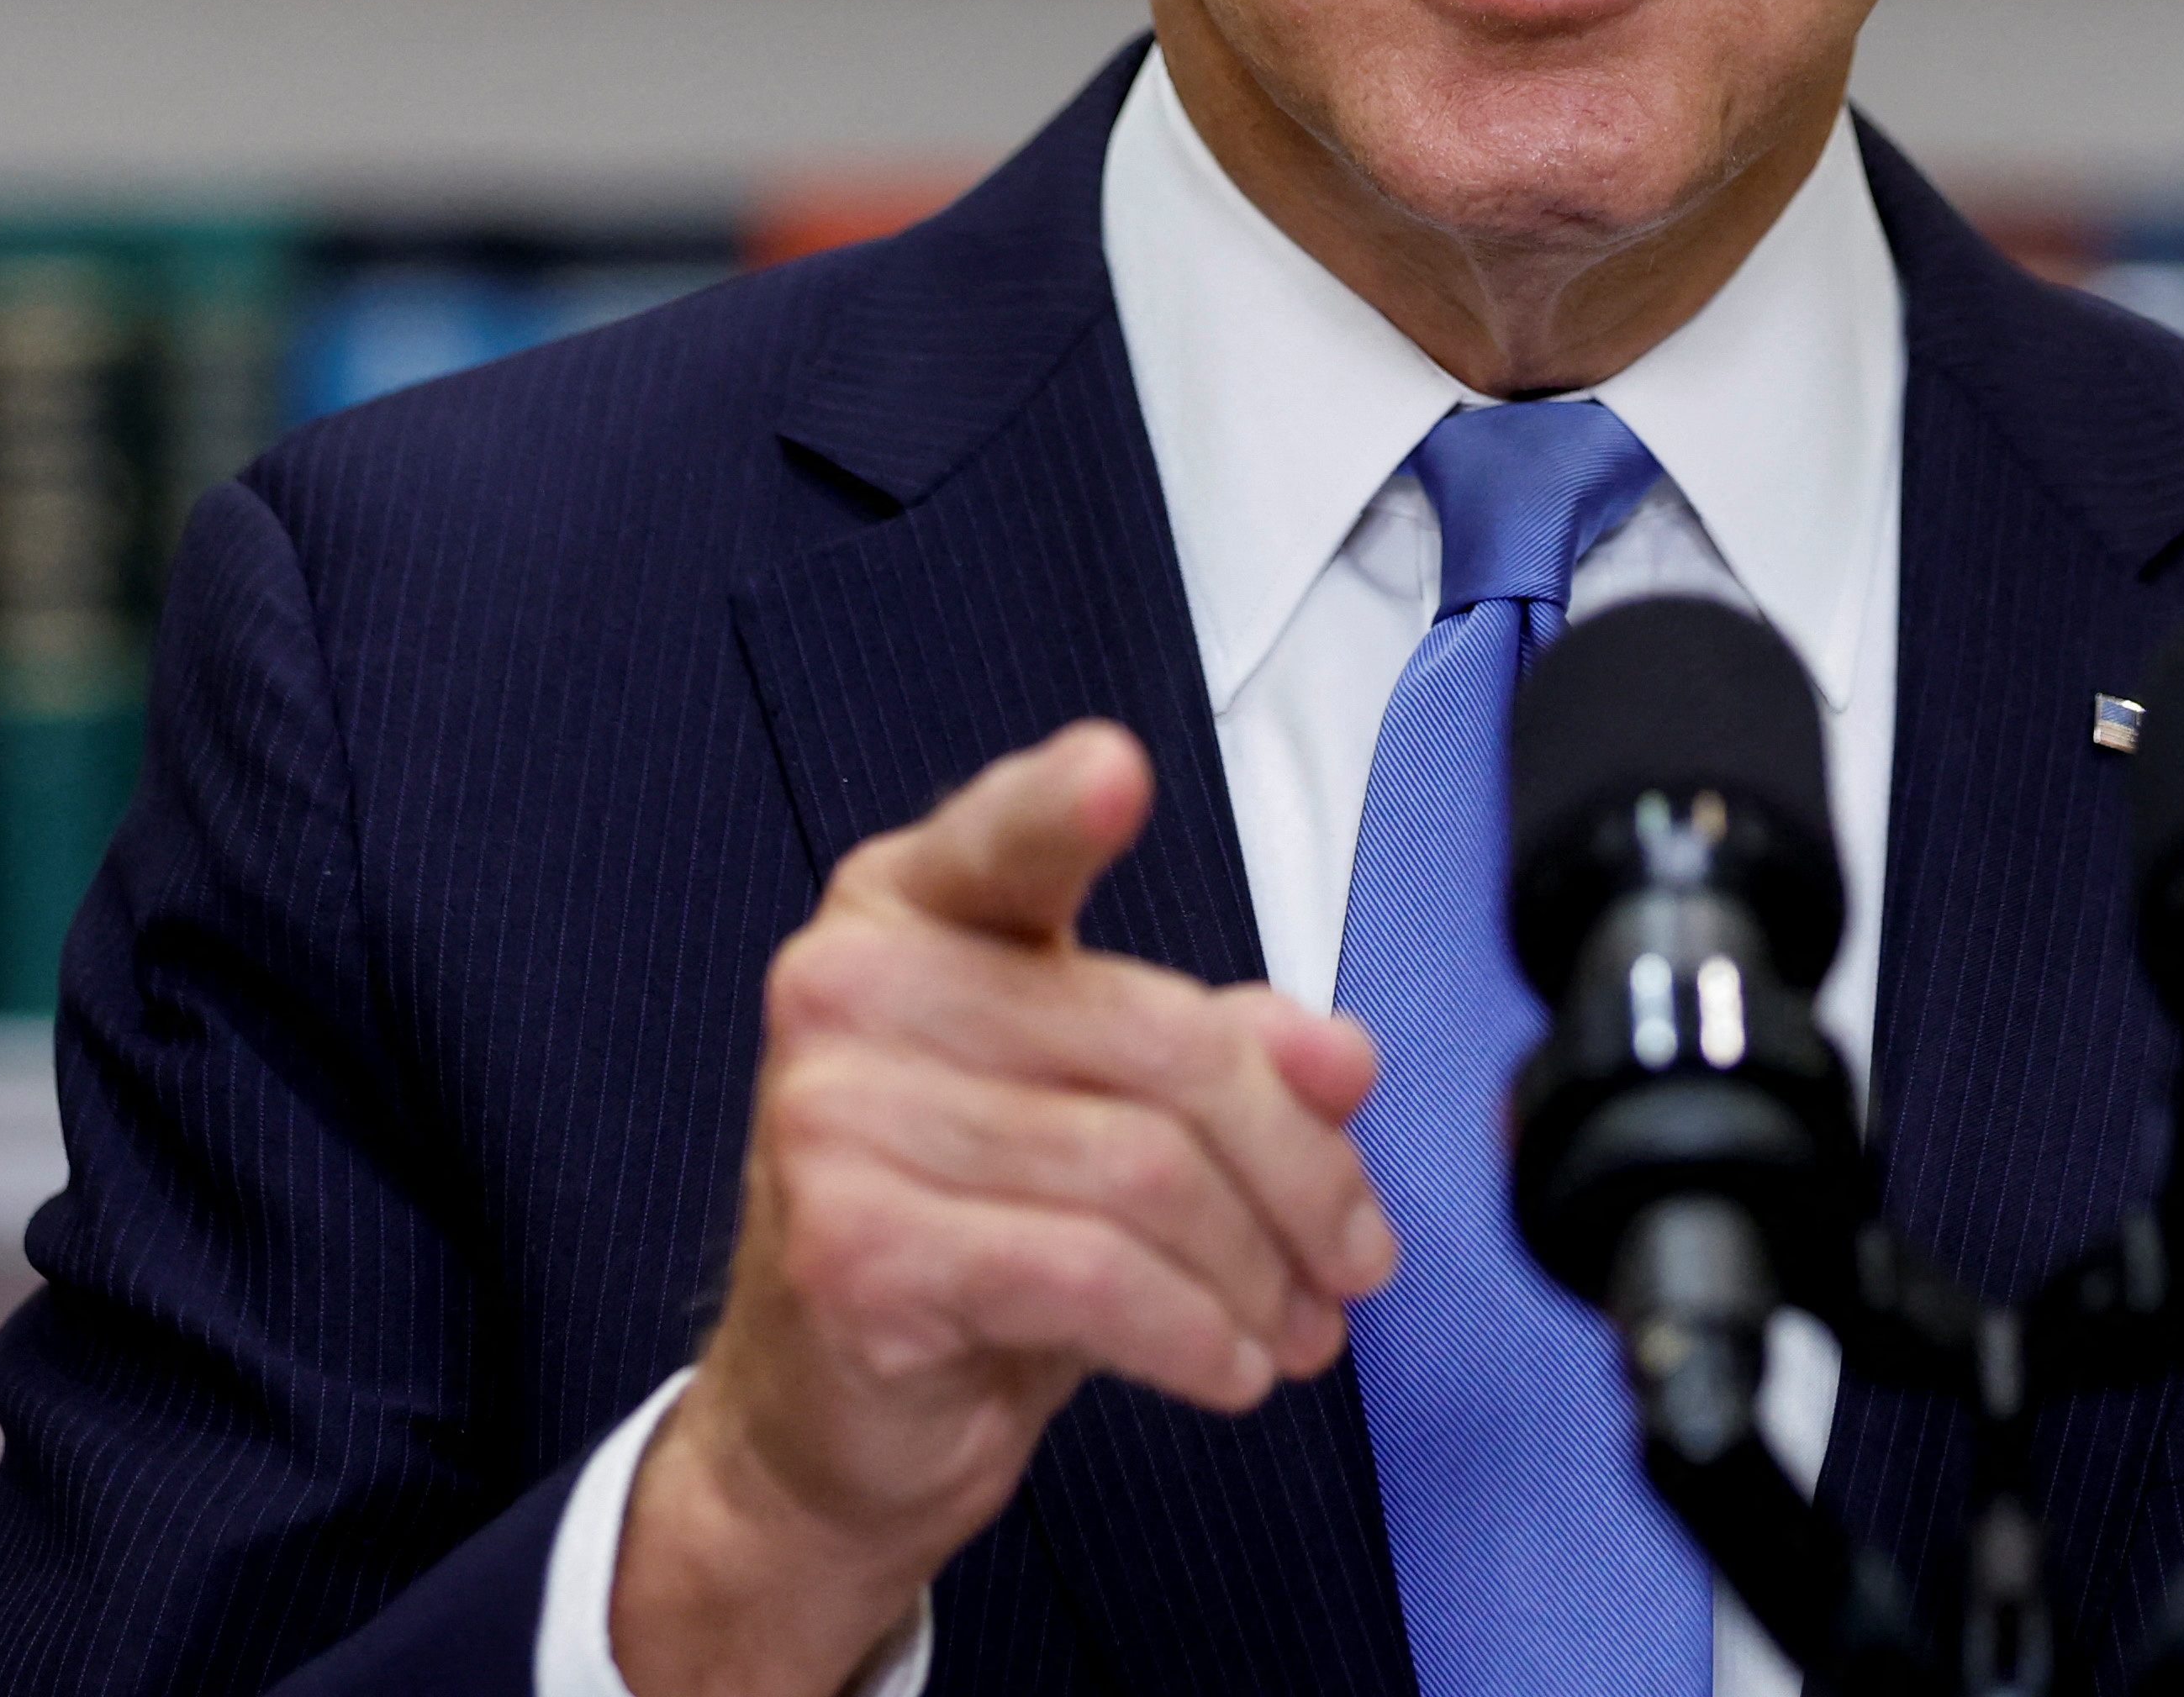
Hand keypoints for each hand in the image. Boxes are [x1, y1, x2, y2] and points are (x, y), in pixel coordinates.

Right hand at [609, 721, 1396, 1696]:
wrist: (826, 1408)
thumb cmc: (970, 1226)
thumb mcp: (1103, 1111)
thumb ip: (1221, 1055)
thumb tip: (1340, 1060)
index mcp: (912, 907)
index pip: (1001, 841)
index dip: (1059, 806)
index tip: (1117, 775)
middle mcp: (851, 988)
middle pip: (1157, 1042)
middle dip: (1296, 1165)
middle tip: (1357, 1252)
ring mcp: (833, 1118)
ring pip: (1142, 1173)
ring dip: (1256, 1269)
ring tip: (1299, 1324)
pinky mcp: (852, 1249)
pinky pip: (1090, 1275)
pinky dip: (1192, 1333)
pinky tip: (1228, 1364)